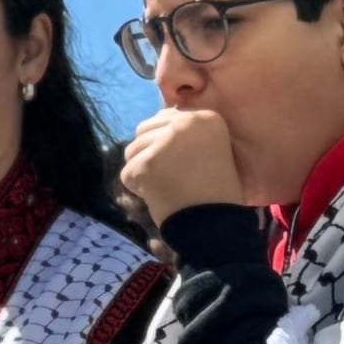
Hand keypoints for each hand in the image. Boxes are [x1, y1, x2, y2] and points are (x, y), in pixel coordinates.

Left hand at [121, 106, 242, 219]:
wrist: (216, 225)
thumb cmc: (215, 193)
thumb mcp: (211, 150)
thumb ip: (186, 134)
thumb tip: (152, 124)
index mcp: (206, 117)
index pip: (165, 117)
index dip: (166, 145)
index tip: (183, 166)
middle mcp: (186, 122)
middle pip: (144, 130)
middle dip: (151, 155)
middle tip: (173, 178)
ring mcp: (165, 141)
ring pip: (132, 151)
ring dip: (143, 172)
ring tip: (167, 187)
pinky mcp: (148, 163)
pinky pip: (127, 173)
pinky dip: (138, 190)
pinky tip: (160, 197)